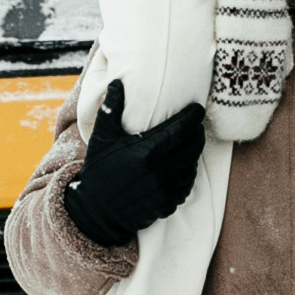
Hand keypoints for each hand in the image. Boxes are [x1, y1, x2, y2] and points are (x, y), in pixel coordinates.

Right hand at [66, 80, 207, 247]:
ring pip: (192, 166)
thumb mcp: (101, 139)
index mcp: (147, 151)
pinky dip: (187, 174)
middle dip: (197, 133)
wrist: (96, 212)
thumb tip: (117, 83)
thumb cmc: (99, 171)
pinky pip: (187, 185)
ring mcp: (166, 190)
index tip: (198, 109)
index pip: (181, 129)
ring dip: (193, 153)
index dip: (193, 117)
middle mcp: (161, 171)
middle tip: (195, 125)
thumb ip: (111, 110)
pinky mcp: (169, 204)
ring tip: (189, 144)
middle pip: (192, 146)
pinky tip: (182, 166)